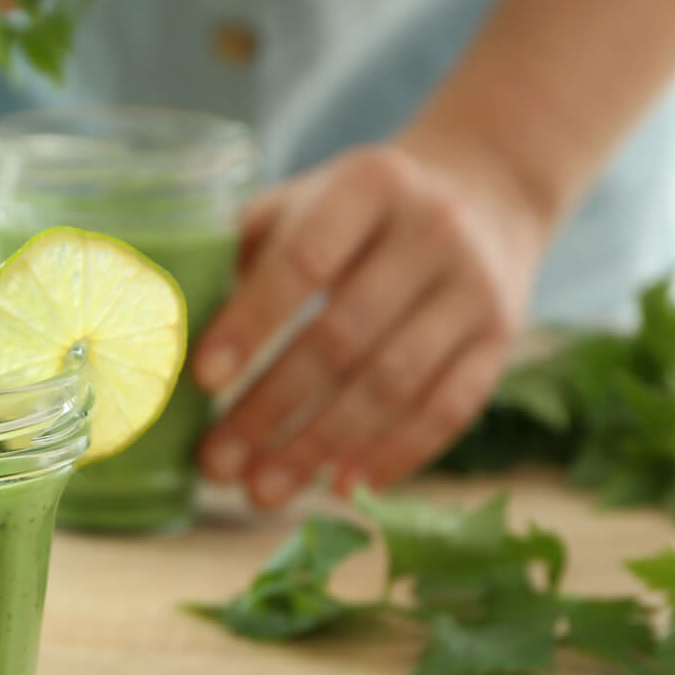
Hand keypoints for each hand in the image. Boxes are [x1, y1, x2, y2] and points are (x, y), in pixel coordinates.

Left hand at [192, 140, 553, 510]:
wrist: (486, 188)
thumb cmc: (360, 207)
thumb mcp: (306, 198)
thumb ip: (245, 246)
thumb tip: (170, 319)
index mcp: (369, 185)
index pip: (302, 260)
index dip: (251, 323)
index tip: (203, 382)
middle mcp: (432, 231)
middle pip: (344, 335)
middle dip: (273, 407)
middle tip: (217, 463)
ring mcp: (475, 288)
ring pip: (393, 383)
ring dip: (321, 444)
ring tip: (262, 489)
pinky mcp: (504, 338)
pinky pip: (450, 408)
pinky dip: (395, 454)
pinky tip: (342, 486)